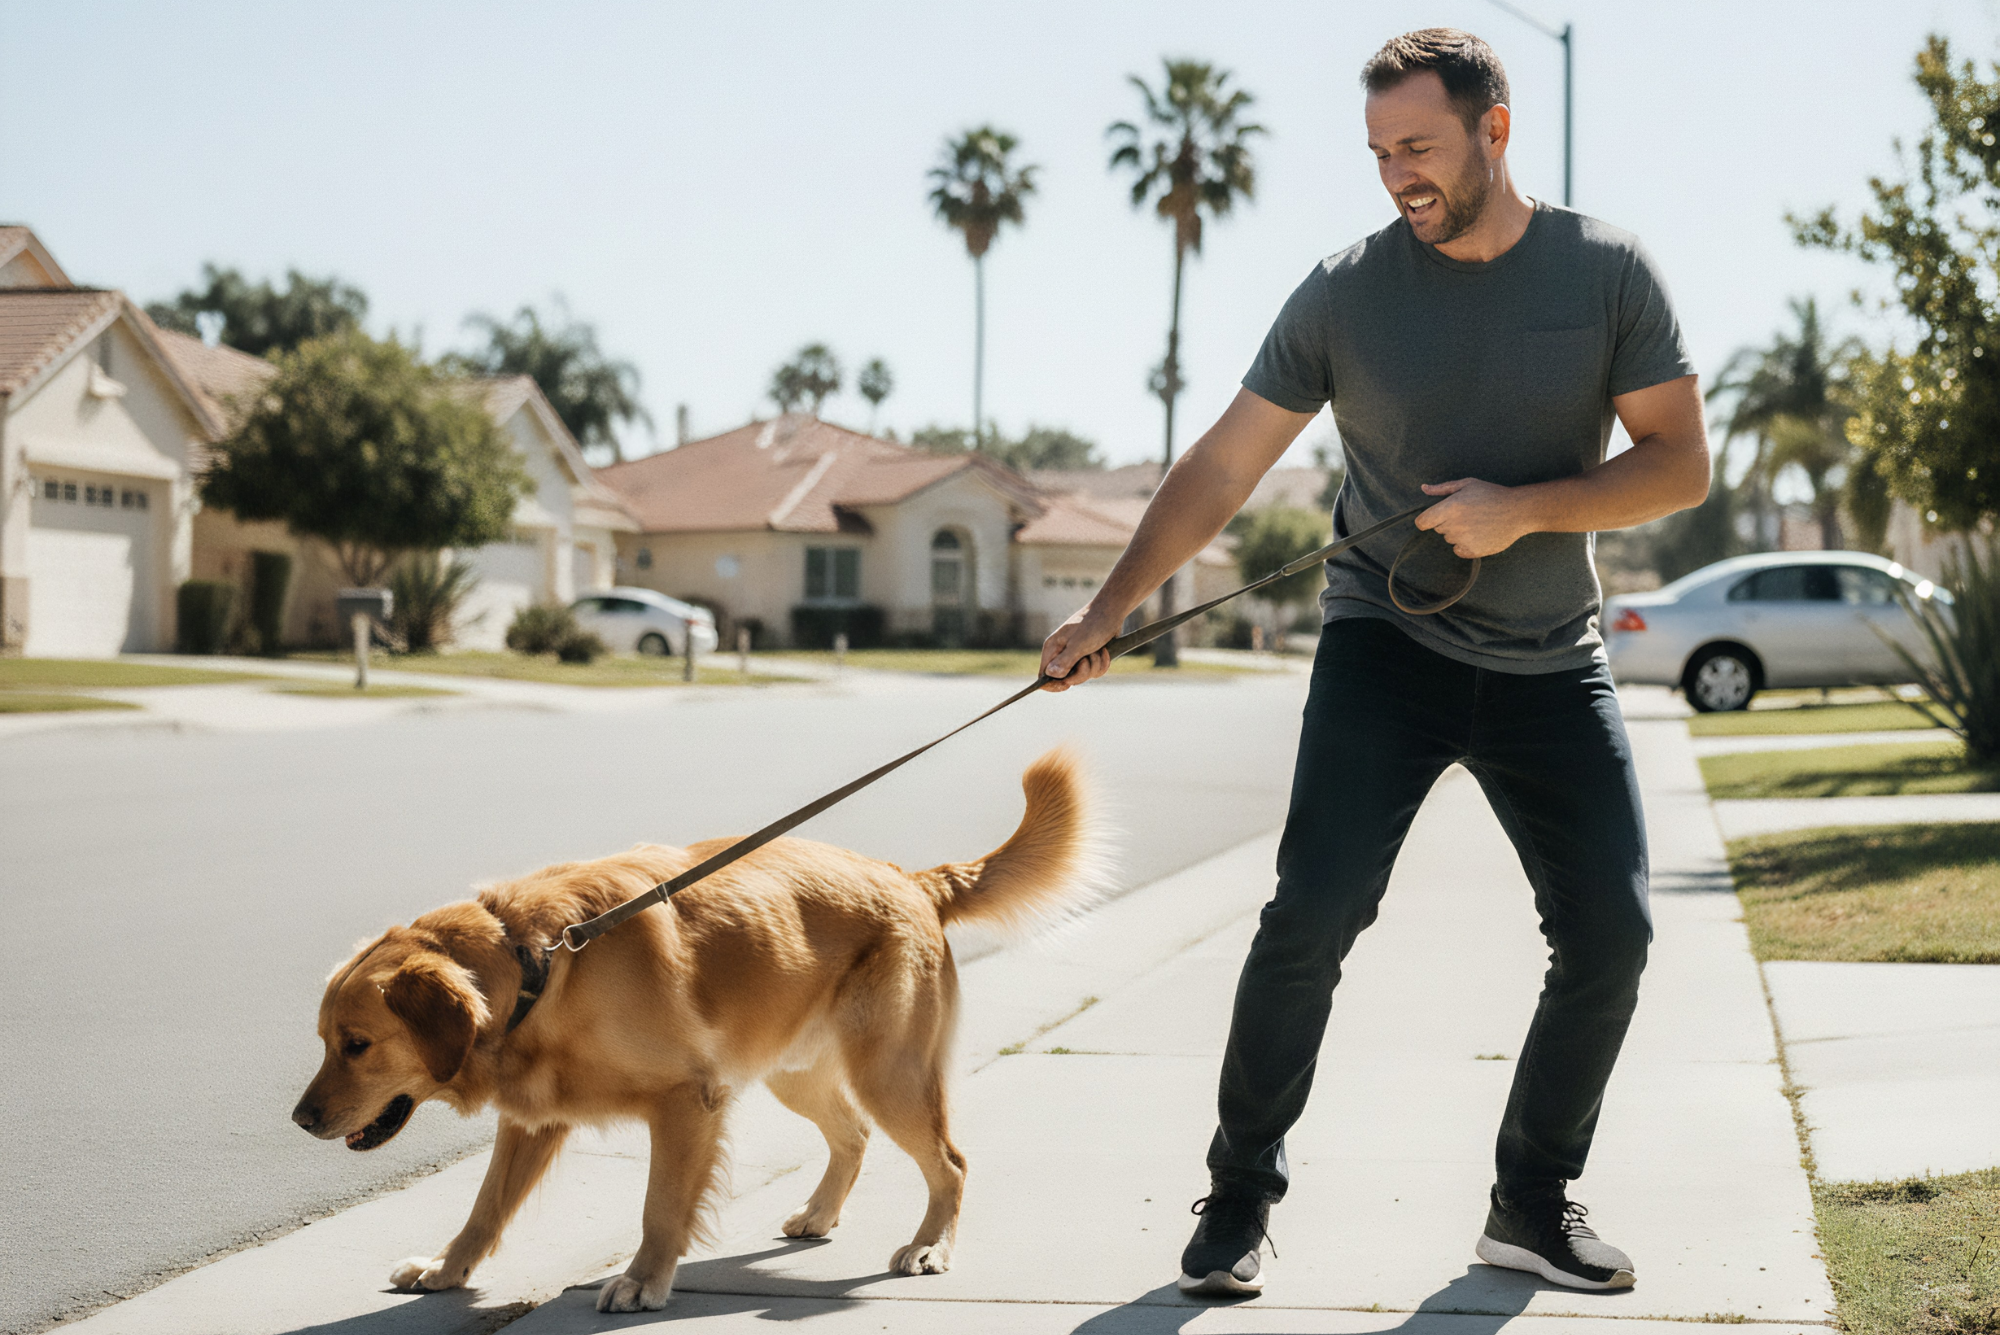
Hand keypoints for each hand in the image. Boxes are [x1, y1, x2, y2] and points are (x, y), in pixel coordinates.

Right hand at [1039, 606, 1117, 691]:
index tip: (1066, 685)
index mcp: (1053, 648)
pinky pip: (1094, 671)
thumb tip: (1050, 675)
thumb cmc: (1093, 624)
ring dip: (1094, 665)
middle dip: (1082, 672)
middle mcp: (1061, 653)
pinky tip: (1104, 651)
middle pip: (1066, 679)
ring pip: (1083, 675)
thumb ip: (1065, 661)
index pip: (1043, 674)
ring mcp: (1075, 655)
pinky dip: (1101, 663)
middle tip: (1088, 659)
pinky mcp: (1088, 656)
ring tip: (1098, 650)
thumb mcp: (1079, 644)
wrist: (1112, 611)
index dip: (1052, 684)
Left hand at [1416, 479, 1535, 557]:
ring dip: (1457, 533)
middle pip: (1438, 529)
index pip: (1422, 522)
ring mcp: (1463, 540)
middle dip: (1447, 522)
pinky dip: (1465, 544)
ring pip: (1449, 539)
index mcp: (1450, 508)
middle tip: (1467, 514)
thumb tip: (1423, 488)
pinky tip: (1479, 533)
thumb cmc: (1491, 494)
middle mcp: (1454, 526)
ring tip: (1477, 522)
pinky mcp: (1473, 552)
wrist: (1518, 511)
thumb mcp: (1467, 484)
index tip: (1435, 517)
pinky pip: (1458, 550)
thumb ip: (1442, 488)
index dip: (1426, 520)